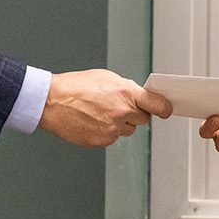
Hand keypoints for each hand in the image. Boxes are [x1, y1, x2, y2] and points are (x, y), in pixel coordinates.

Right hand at [39, 70, 171, 147]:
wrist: (52, 102)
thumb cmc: (75, 87)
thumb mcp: (106, 77)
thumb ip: (126, 88)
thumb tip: (137, 96)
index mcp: (126, 93)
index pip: (157, 105)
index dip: (164, 108)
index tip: (166, 110)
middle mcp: (122, 113)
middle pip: (142, 119)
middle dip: (133, 114)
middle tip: (116, 106)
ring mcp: (112, 129)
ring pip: (126, 130)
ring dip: (119, 124)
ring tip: (99, 113)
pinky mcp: (102, 141)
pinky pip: (111, 139)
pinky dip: (105, 132)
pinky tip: (92, 121)